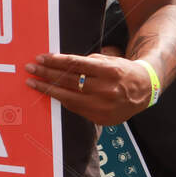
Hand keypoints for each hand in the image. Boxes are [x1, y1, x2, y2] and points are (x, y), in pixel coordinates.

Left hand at [25, 52, 152, 125]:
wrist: (144, 90)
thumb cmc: (122, 71)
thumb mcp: (107, 60)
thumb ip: (85, 63)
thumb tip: (57, 62)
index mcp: (108, 71)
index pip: (75, 64)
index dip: (55, 61)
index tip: (40, 58)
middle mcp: (106, 90)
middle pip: (69, 81)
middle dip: (47, 74)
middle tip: (31, 69)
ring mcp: (103, 107)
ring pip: (69, 98)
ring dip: (48, 90)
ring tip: (34, 83)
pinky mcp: (100, 118)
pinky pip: (75, 108)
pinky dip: (63, 100)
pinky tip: (51, 94)